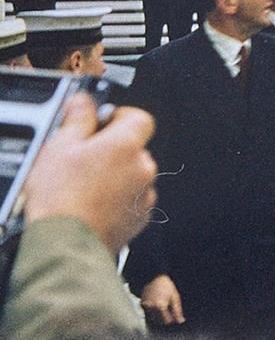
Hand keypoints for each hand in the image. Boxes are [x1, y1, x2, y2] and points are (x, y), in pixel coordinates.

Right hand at [23, 94, 156, 253]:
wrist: (67, 243)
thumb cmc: (62, 199)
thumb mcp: (59, 146)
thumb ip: (78, 118)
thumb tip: (85, 102)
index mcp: (127, 145)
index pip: (140, 117)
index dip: (120, 117)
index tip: (102, 122)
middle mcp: (144, 168)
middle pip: (134, 148)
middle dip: (112, 149)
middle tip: (83, 158)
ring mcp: (144, 194)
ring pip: (133, 174)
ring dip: (115, 175)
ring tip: (84, 186)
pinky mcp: (141, 217)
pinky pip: (132, 198)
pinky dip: (117, 198)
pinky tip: (92, 203)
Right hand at [140, 275, 184, 325]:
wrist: (154, 277)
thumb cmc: (166, 286)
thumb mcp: (175, 297)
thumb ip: (177, 311)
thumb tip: (181, 321)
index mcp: (161, 306)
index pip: (167, 321)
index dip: (172, 319)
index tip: (174, 314)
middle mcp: (151, 308)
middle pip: (159, 321)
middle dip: (165, 317)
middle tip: (168, 308)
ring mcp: (145, 307)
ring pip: (153, 319)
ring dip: (158, 316)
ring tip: (162, 304)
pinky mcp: (141, 306)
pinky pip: (148, 314)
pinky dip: (152, 313)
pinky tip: (156, 304)